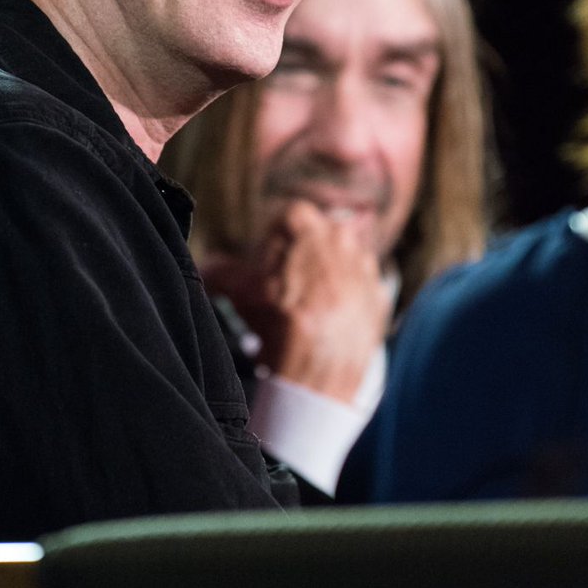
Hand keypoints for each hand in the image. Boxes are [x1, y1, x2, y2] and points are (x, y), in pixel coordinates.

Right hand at [198, 199, 390, 403]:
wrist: (318, 367)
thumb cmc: (277, 322)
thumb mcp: (238, 291)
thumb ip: (220, 271)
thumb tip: (207, 269)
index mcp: (304, 222)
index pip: (283, 220)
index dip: (268, 245)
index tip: (261, 269)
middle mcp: (341, 235)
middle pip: (315, 240)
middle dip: (299, 259)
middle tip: (282, 290)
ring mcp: (366, 264)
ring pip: (340, 263)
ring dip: (325, 279)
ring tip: (305, 310)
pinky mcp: (381, 294)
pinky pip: (360, 291)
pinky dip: (346, 302)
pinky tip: (328, 324)